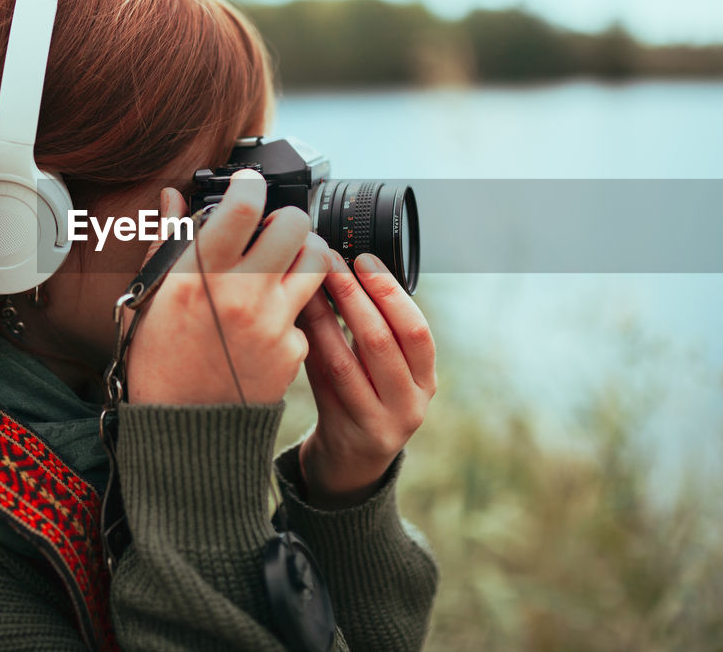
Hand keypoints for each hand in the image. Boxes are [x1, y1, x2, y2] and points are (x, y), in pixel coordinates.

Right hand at [128, 169, 332, 404]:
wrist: (182, 430)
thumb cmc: (159, 362)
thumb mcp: (150, 298)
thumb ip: (168, 242)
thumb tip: (172, 198)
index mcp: (200, 275)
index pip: (243, 205)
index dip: (249, 187)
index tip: (246, 189)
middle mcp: (242, 293)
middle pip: (295, 224)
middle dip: (285, 220)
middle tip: (270, 231)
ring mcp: (273, 322)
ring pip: (317, 261)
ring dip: (303, 255)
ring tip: (282, 266)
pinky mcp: (294, 349)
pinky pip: (307, 311)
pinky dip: (292, 308)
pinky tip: (269, 320)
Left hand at [296, 253, 436, 508]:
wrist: (351, 463)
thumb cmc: (365, 400)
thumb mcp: (385, 371)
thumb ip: (375, 330)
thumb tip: (345, 266)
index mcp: (426, 379)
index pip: (416, 329)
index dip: (390, 291)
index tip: (364, 258)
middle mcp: (410, 403)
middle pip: (383, 341)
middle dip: (354, 295)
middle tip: (330, 262)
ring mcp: (379, 423)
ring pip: (347, 361)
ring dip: (325, 317)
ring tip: (307, 285)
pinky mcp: (346, 432)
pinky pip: (322, 383)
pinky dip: (309, 347)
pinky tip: (296, 322)